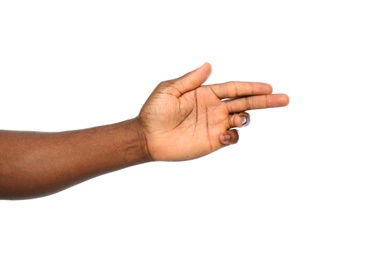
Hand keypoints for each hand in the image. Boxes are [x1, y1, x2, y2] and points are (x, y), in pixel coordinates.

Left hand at [138, 63, 288, 160]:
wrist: (148, 137)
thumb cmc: (155, 111)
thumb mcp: (169, 90)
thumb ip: (190, 80)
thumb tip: (209, 65)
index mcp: (207, 94)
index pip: (235, 88)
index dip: (252, 87)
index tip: (269, 86)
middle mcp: (214, 108)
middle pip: (245, 102)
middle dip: (265, 101)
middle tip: (284, 99)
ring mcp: (215, 125)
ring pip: (241, 119)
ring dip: (246, 118)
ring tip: (239, 118)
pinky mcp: (213, 141)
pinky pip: (232, 138)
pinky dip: (233, 136)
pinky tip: (224, 134)